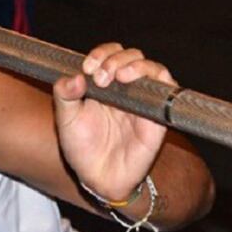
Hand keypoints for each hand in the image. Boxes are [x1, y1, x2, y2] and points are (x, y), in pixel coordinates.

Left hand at [51, 43, 174, 202]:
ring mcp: (142, 100)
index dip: (100, 54)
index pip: (108, 54)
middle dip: (114, 59)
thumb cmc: (82, 148)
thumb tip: (74, 77)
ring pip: (151, 67)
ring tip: (118, 76)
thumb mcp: (66, 119)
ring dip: (135, 64)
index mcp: (102, 84)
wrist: (98, 177)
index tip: (87, 67)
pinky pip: (167, 89)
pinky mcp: (157, 115)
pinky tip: (135, 82)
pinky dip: (156, 78)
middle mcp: (124, 88)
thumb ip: (64, 96)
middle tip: (99, 77)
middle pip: (130, 55)